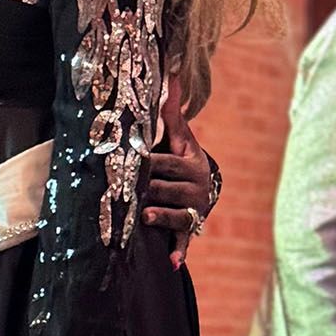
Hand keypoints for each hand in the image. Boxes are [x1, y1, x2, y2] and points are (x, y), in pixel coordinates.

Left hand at [142, 70, 213, 268]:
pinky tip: (171, 262)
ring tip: (147, 216)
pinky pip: (185, 240)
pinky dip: (179, 251)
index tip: (135, 160)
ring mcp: (194, 208)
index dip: (150, 161)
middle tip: (131, 192)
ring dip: (162, 216)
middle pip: (167, 187)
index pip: (167, 161)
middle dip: (150, 189)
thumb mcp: (180, 135)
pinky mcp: (190, 226)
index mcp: (190, 162)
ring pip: (176, 213)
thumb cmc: (181, 156)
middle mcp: (195, 185)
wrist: (204, 184)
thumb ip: (171, 110)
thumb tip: (171, 73)